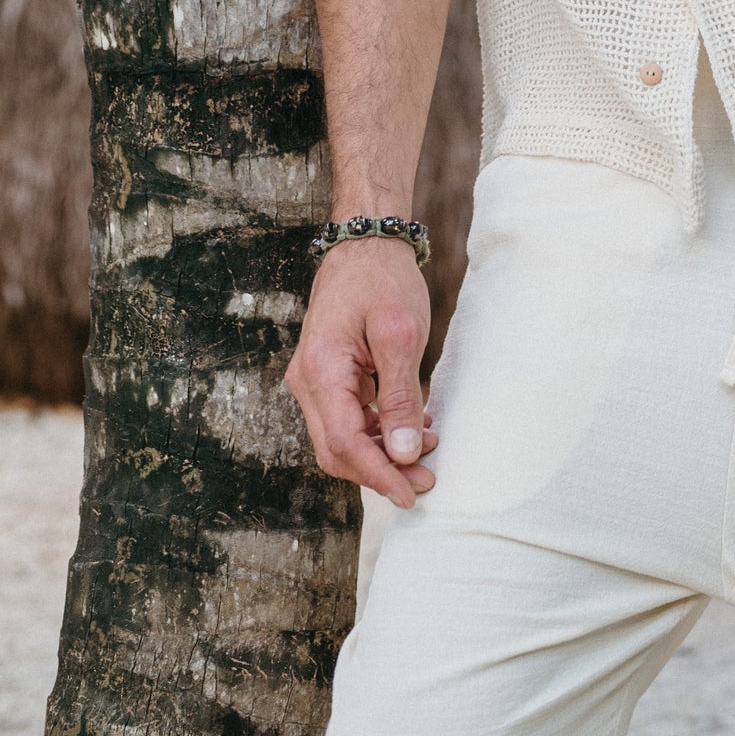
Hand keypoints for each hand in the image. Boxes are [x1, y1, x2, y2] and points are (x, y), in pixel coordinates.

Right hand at [285, 240, 440, 505]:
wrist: (366, 242)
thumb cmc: (383, 280)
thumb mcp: (401, 334)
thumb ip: (401, 395)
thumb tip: (404, 453)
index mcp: (320, 370)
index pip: (344, 444)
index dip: (378, 475)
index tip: (411, 494)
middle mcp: (307, 380)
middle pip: (338, 450)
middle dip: (382, 471)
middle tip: (426, 479)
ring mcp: (313, 380)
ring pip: (342, 438)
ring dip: (383, 452)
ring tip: (427, 447)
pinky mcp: (327, 376)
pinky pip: (347, 418)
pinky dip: (378, 430)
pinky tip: (412, 426)